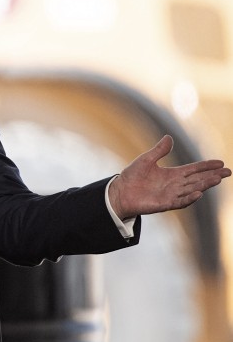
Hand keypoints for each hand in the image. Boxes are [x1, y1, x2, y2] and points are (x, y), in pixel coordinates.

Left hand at [108, 135, 230, 219]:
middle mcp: (175, 185)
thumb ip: (159, 150)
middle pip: (198, 180)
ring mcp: (171, 195)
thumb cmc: (132, 176)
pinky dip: (189, 198)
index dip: (206, 166)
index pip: (194, 169)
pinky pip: (180, 202)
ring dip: (204, 185)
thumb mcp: (146, 159)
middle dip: (212, 176)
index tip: (221, 163)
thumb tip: (169, 137)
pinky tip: (198, 193)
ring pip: (192, 190)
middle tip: (227, 172)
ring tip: (216, 179)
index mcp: (172, 174)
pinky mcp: (165, 204)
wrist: (119, 192)